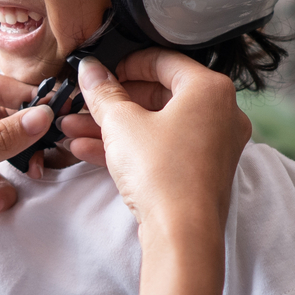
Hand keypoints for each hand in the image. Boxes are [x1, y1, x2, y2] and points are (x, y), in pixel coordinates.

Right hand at [64, 50, 250, 233]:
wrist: (182, 234)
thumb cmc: (162, 174)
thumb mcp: (121, 124)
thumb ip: (103, 92)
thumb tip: (91, 71)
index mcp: (210, 89)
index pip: (164, 60)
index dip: (125, 63)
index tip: (101, 72)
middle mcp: (220, 113)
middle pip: (159, 94)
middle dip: (114, 101)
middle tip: (84, 102)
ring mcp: (213, 144)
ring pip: (157, 124)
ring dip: (114, 126)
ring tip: (74, 128)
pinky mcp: (201, 171)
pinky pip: (163, 147)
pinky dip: (131, 146)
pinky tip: (88, 149)